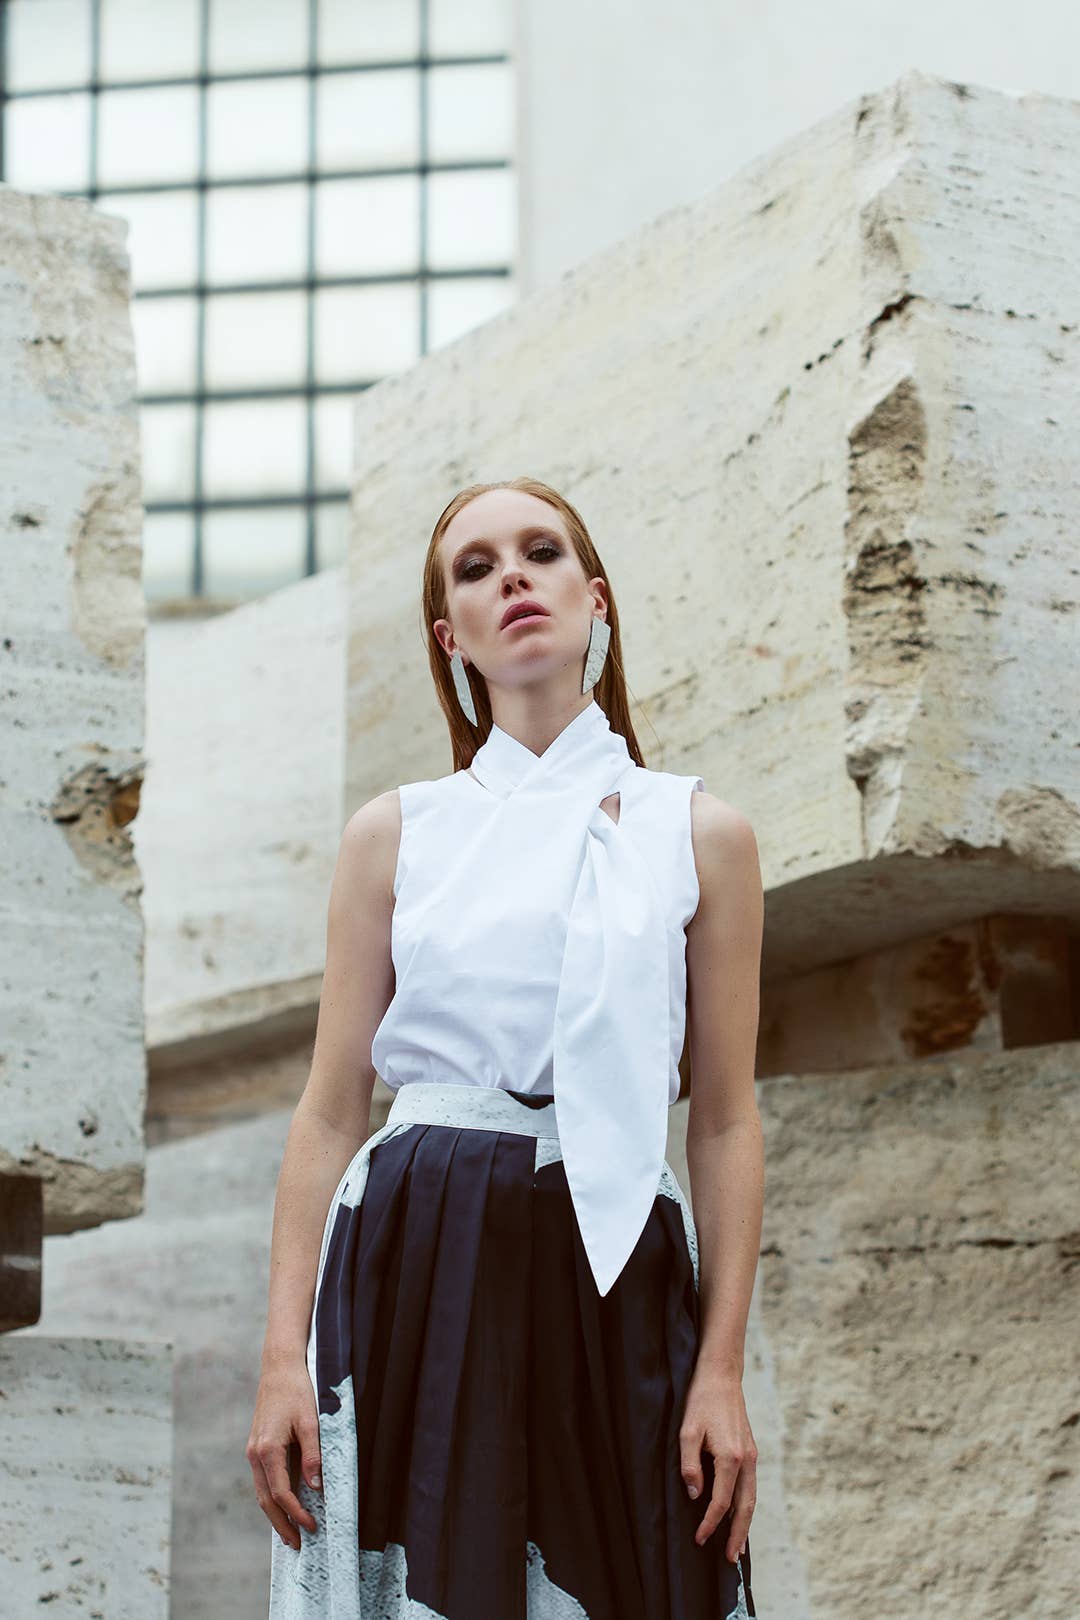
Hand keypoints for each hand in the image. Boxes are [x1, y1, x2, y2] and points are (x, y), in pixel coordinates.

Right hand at [246, 1358, 322, 1551]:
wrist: (279, 1368)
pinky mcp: (256, 1447)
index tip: (312, 1526)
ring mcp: (253, 1451)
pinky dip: (272, 1497)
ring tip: (291, 1533)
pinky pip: (263, 1479)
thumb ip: (313, 1455)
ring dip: (275, 1514)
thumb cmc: (297, 1391)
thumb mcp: (311, 1421)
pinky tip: (284, 1505)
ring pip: (262, 1492)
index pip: (281, 1493)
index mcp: (267, 1449)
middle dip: (281, 1524)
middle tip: (297, 1545)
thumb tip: (315, 1487)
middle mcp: (255, 1454)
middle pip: (266, 1500)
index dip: (296, 1513)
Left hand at [678, 1365, 756, 1561]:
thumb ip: (690, 1466)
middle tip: (729, 1559)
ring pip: (752, 1498)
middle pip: (745, 1507)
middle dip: (737, 1535)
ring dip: (745, 1524)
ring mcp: (752, 1455)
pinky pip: (751, 1486)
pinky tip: (739, 1514)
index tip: (699, 1539)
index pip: (720, 1501)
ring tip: (738, 1546)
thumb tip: (696, 1495)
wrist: (721, 1376)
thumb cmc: (701, 1400)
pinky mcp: (751, 1451)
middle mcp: (746, 1460)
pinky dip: (747, 1505)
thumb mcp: (687, 1431)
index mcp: (730, 1457)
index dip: (710, 1523)